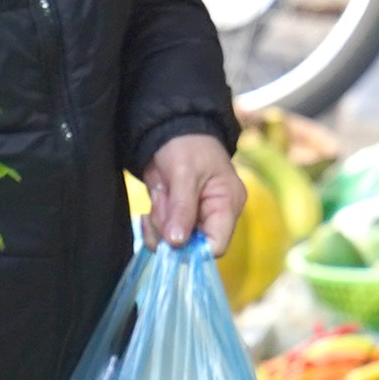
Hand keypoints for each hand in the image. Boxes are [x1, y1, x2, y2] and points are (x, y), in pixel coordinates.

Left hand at [144, 134, 245, 253]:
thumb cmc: (187, 145)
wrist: (170, 130)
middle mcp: (213, 217)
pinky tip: (151, 207)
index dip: (194, 249)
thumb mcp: (185, 172)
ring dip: (158, 224)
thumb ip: (182, 208)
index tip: (172, 238)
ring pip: (172, 244)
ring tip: (160, 194)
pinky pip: (162, 237)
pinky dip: (152, 226)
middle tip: (162, 201)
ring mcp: (194, 220)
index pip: (217, 244)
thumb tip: (177, 243)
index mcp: (227, 205)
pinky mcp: (177, 219)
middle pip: (191, 247)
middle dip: (170, 230)